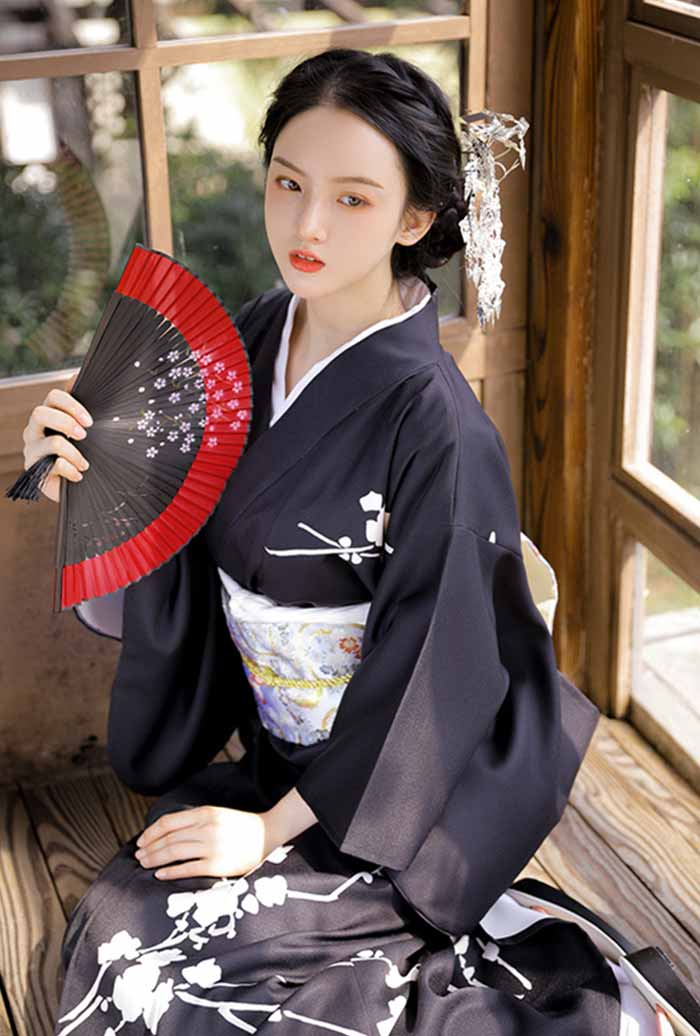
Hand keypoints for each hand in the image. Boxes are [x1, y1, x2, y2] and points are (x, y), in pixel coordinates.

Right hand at [22, 373, 92, 502]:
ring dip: (75, 453)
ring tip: (85, 464)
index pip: (53, 396)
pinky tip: (78, 476)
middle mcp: (34, 430)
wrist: (77, 485)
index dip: (72, 404)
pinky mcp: (34, 471)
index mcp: (48, 414)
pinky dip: (72, 471)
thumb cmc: (81, 451)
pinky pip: (56, 465)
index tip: (90, 421)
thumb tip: (77, 374)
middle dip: (66, 422)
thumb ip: (80, 405)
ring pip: (52, 442)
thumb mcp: (84, 427)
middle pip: (40, 412)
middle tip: (85, 435)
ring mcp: (32, 450)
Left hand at [134, 804, 269, 880]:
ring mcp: (211, 847)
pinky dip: (170, 872)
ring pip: (174, 853)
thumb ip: (194, 820)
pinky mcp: (217, 865)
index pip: (168, 822)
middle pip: (168, 839)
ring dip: (155, 859)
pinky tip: (160, 875)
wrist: (267, 834)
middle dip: (149, 848)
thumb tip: (167, 831)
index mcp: (204, 813)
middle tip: (138, 856)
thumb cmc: (240, 825)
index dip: (151, 832)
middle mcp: (206, 828)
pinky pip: (187, 869)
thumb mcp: (216, 814)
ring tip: (145, 864)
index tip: (141, 841)